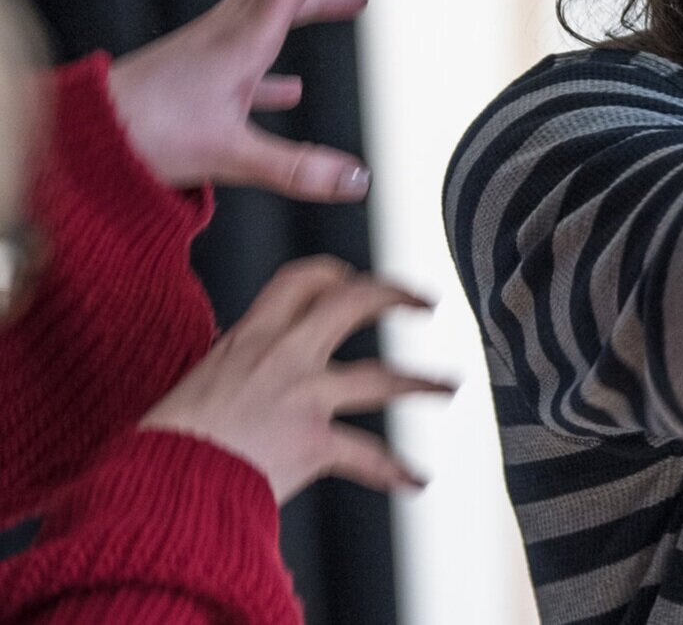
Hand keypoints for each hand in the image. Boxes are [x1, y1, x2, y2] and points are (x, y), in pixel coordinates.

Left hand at [107, 0, 406, 199]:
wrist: (82, 137)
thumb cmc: (142, 134)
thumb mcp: (231, 155)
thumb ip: (300, 168)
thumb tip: (356, 177)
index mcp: (247, 33)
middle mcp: (233, 24)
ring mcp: (217, 42)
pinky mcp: (204, 68)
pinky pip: (254, 47)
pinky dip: (279, 56)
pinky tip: (294, 88)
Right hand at [141, 256, 452, 501]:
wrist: (157, 487)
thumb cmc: (168, 444)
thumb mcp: (198, 383)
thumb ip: (234, 367)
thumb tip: (241, 364)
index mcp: (250, 337)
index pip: (301, 280)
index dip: (337, 274)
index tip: (356, 278)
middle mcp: (283, 356)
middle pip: (354, 303)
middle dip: (396, 296)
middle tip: (425, 302)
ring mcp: (303, 397)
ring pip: (382, 377)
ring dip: (421, 382)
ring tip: (448, 386)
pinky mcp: (314, 443)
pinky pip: (368, 456)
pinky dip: (395, 470)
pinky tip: (416, 480)